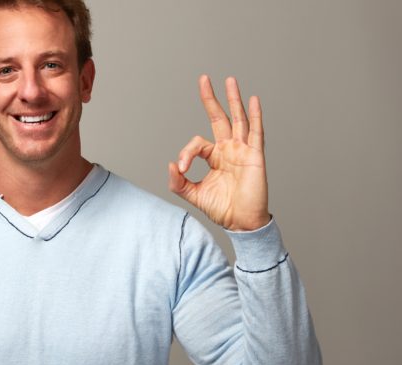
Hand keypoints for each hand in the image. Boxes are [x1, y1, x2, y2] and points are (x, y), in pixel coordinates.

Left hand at [169, 75, 270, 230]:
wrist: (241, 222)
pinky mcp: (255, 156)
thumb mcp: (192, 194)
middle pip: (219, 118)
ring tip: (229, 80)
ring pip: (238, 119)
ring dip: (233, 99)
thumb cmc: (221, 209)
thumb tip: (170, 164)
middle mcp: (229, 150)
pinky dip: (255, 116)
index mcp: (214, 157)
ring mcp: (243, 150)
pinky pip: (256, 132)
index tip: (181, 168)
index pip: (197, 143)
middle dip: (211, 99)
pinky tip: (252, 100)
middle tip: (203, 79)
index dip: (186, 153)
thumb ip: (178, 182)